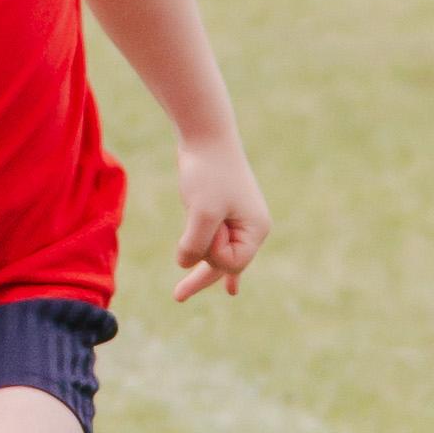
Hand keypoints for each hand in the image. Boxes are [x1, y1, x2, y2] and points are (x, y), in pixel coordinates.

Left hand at [172, 132, 271, 302]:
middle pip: (225, 265)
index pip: (231, 263)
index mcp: (256, 230)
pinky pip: (218, 246)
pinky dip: (216, 265)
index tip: (205, 225)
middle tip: (177, 297)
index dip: (211, 252)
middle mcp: (251, 229)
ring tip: (180, 294)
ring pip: (216, 255)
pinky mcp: (222, 214)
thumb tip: (186, 264)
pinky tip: (230, 290)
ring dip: (199, 261)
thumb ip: (195, 244)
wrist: (205, 135)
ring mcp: (237, 222)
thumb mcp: (201, 212)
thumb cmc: (208, 173)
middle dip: (201, 277)